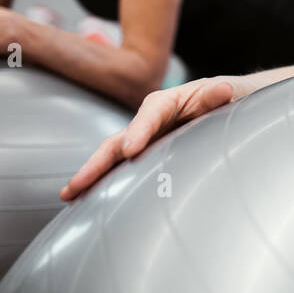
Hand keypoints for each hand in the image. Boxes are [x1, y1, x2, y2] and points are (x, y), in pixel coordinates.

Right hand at [60, 75, 239, 199]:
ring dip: (90, 176)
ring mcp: (142, 140)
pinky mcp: (145, 156)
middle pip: (117, 142)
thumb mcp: (223, 93)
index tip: (131, 150)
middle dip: (96, 164)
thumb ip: (217, 96)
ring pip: (112, 159)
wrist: (224, 102)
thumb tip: (224, 91)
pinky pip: (120, 170)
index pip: (149, 116)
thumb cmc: (222, 98)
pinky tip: (85, 201)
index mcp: (165, 103)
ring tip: (69, 195)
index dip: (139, 132)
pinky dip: (103, 182)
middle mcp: (146, 121)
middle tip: (76, 185)